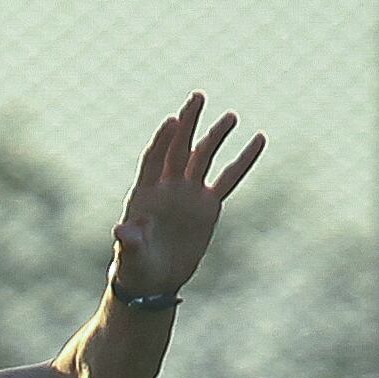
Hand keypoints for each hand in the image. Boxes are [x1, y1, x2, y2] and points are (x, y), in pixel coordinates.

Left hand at [109, 93, 264, 298]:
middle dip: (187, 124)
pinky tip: (258, 140)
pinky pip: (228, 179)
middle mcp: (168, 187)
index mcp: (145, 193)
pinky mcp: (208, 206)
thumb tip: (121, 231)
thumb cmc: (135, 267)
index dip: (162, 141)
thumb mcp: (131, 256)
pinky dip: (242, 161)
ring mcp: (189, 193)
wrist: (154, 280)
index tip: (172, 121)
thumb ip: (129, 241)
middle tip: (198, 97)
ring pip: (204, 158)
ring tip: (230, 117)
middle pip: (179, 149)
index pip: (154, 159)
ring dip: (215, 137)